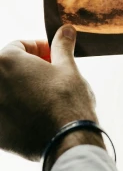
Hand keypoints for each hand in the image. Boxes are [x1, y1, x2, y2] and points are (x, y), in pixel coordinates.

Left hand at [0, 26, 99, 161]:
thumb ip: (62, 46)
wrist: (66, 140)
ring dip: (21, 90)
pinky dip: (16, 111)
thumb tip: (66, 30)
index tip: (54, 57)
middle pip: (9, 69)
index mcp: (5, 62)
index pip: (19, 46)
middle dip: (29, 69)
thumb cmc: (67, 101)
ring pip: (6, 91)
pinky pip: (4, 113)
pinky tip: (36, 116)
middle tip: (51, 76)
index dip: (40, 49)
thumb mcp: (68, 68)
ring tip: (45, 97)